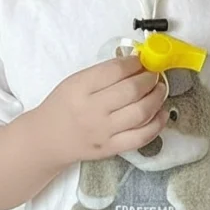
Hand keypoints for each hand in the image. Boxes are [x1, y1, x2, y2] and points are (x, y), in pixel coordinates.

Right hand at [38, 53, 168, 165]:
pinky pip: (141, 137)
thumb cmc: (62, 106)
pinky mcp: (111, 149)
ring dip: (157, 98)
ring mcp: (103, 132)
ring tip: (160, 89)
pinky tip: (162, 113)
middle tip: (154, 74)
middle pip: (132, 91)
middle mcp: (92, 111)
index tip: (141, 60)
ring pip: (141, 113)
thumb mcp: (75, 81)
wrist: (47, 140)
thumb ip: (103, 72)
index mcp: (80, 88)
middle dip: (150, 79)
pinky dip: (157, 124)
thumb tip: (135, 62)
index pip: (116, 71)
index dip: (134, 63)